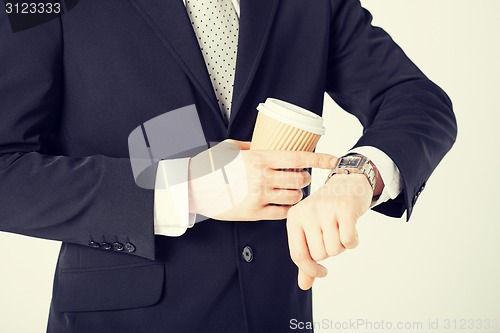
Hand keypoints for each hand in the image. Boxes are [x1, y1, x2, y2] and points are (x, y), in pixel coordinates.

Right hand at [188, 140, 334, 220]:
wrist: (192, 187)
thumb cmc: (210, 165)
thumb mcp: (230, 148)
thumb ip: (251, 146)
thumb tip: (266, 146)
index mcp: (260, 158)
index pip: (298, 159)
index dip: (319, 159)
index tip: (333, 160)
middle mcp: (263, 177)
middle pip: (299, 180)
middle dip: (305, 179)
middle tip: (301, 178)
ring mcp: (259, 197)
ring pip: (294, 198)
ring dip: (298, 195)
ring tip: (293, 192)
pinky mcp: (253, 213)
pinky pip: (281, 213)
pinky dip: (287, 209)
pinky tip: (283, 205)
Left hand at [286, 172, 373, 289]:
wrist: (347, 183)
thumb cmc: (326, 212)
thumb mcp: (310, 230)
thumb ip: (306, 258)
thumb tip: (303, 286)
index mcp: (294, 218)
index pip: (298, 255)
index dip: (311, 270)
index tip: (322, 272)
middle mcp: (307, 212)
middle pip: (320, 255)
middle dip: (330, 251)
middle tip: (333, 234)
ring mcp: (326, 209)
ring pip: (335, 249)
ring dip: (342, 245)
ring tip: (341, 229)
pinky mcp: (345, 208)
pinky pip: (349, 241)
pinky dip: (353, 240)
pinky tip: (352, 228)